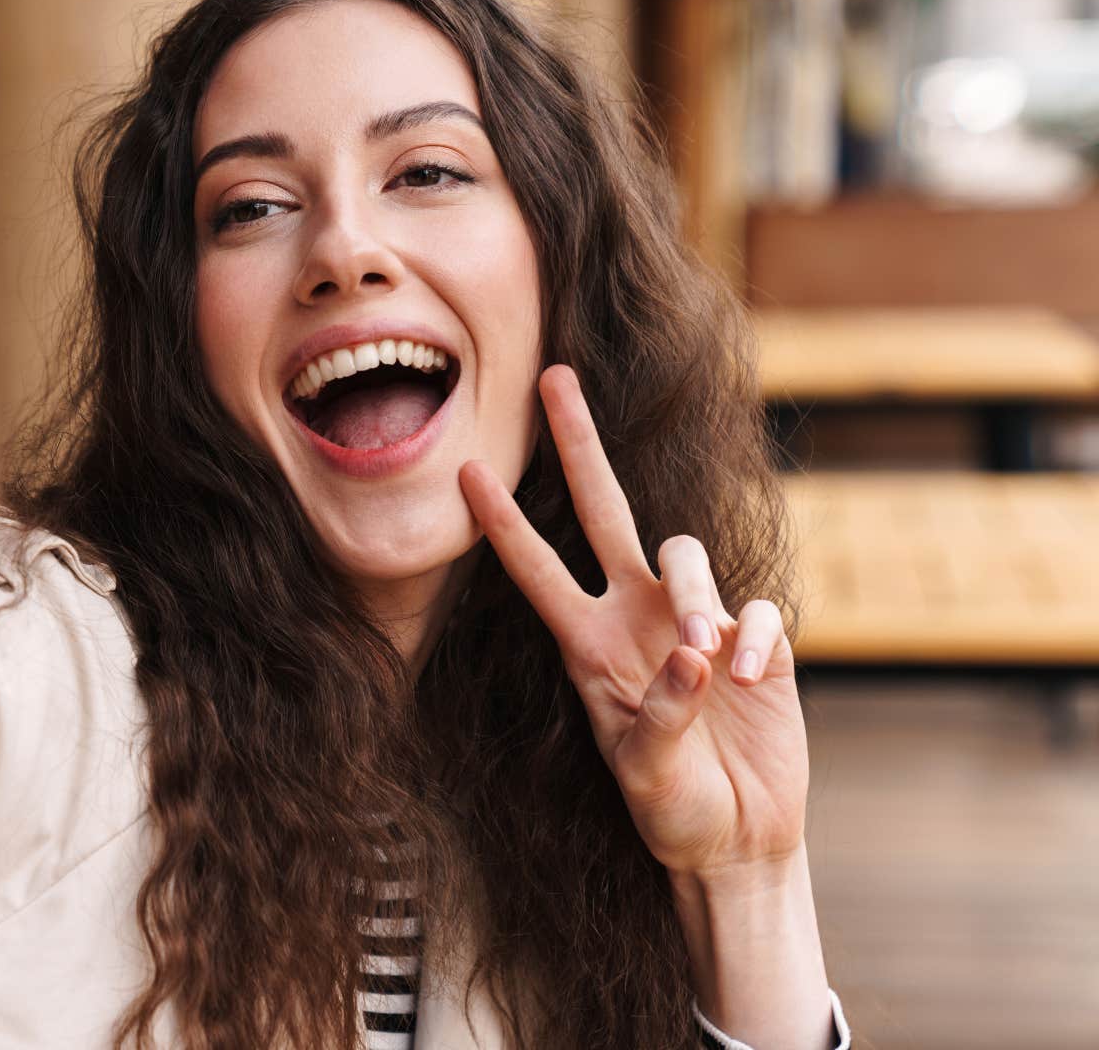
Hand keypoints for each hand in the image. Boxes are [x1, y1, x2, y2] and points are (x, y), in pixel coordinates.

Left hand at [457, 365, 807, 877]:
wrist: (736, 841)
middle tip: (554, 378)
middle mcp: (633, 619)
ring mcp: (694, 622)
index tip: (464, 472)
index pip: (536, 571)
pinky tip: (752, 680)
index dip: (502, 523)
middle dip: (578, 444)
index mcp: (587, 647)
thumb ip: (663, 714)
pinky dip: (755, 636)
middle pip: (603, 510)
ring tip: (708, 658)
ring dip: (694, 594)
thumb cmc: (673, 813)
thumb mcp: (648, 775)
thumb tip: (694, 651)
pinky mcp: (756, 640)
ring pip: (682, 554)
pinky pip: (755, 608)